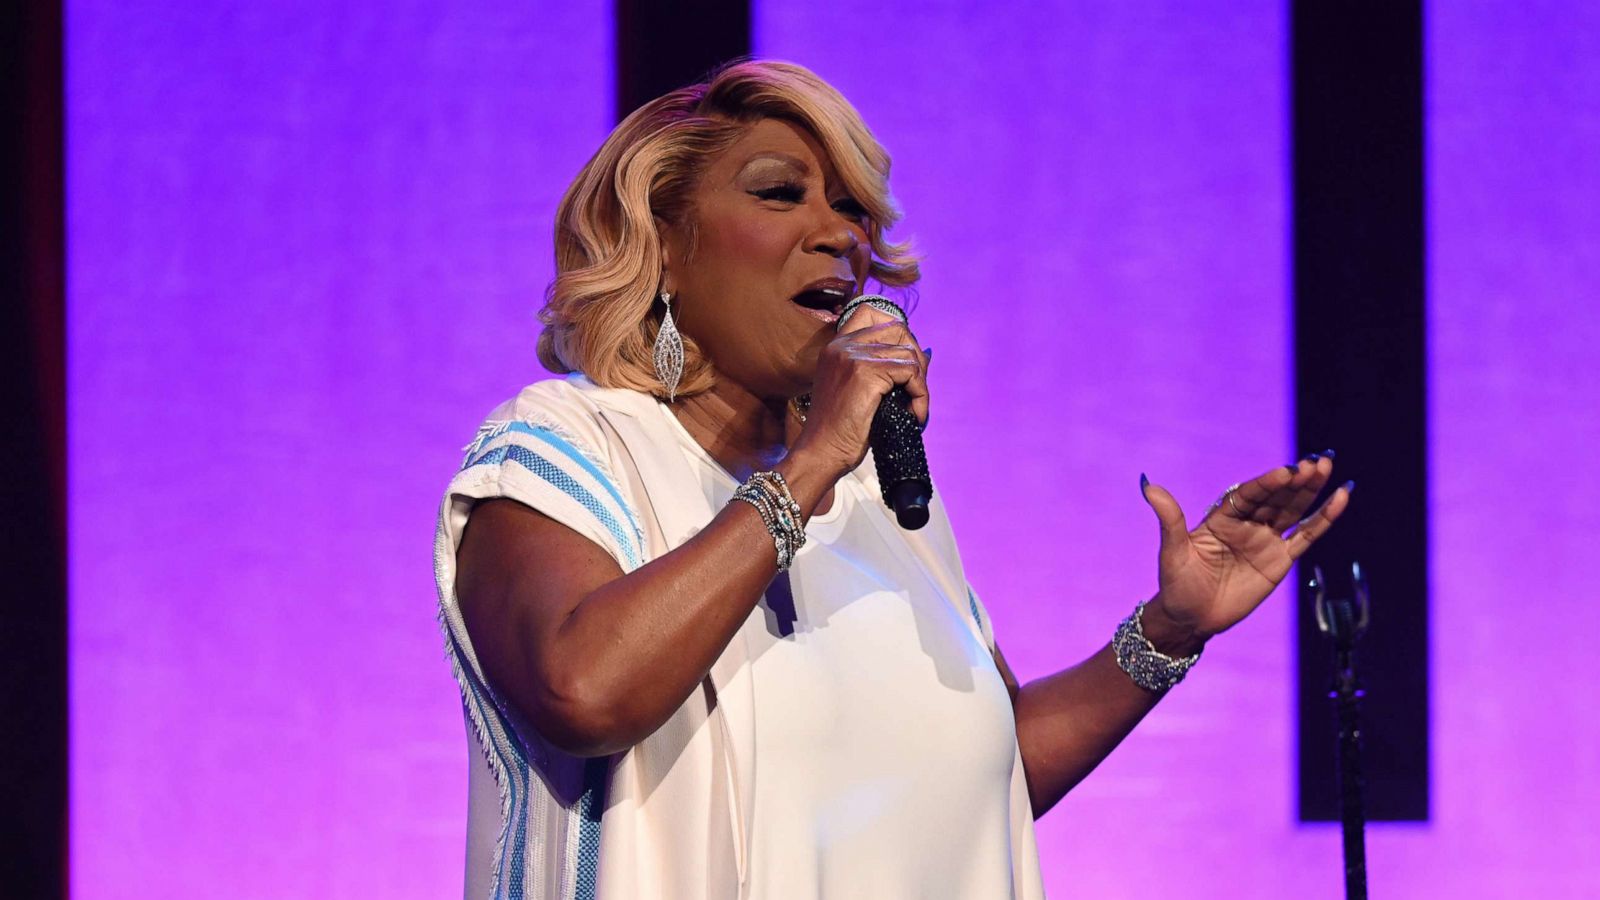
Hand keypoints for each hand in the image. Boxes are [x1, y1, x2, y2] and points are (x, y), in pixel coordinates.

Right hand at [792, 305, 928, 478]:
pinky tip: (915, 415)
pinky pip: (911, 373)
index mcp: (836, 346)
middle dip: (915, 358)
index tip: (904, 361)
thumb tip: (925, 353)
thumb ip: (880, 367)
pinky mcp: (867, 372)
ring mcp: (854, 356)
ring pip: (909, 353)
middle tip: (915, 388)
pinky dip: (920, 396)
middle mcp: (843, 345)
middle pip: (898, 329)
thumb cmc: (839, 429)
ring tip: (913, 408)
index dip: (896, 331)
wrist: (821, 452)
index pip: (871, 312)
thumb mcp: (855, 389)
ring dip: (920, 383)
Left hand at [1139, 454, 1352, 642]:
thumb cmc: (1177, 584)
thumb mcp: (1173, 551)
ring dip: (1311, 490)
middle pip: (1276, 497)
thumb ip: (1169, 518)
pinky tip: (1341, 496)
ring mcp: (1266, 540)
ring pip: (1294, 510)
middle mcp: (1247, 523)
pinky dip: (1324, 518)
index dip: (1267, 484)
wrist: (1190, 619)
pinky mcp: (1280, 560)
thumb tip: (1147, 484)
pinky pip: (1306, 536)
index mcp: (1222, 517)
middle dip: (1296, 480)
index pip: (1249, 495)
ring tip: (1328, 467)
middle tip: (1317, 461)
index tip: (1285, 471)